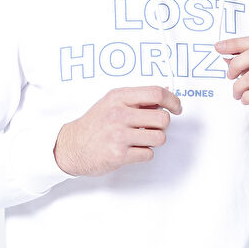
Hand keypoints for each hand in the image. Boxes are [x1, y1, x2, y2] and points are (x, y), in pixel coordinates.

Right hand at [54, 86, 181, 175]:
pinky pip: (148, 154)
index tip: (177, 108)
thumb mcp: (113, 102)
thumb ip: (138, 99)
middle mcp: (119, 113)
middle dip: (162, 125)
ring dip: (154, 140)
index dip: (173, 101)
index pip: (156, 93)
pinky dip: (143, 153)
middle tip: (152, 127)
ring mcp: (118, 135)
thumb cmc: (95, 124)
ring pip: (159, 138)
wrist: (71, 146)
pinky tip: (131, 149)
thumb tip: (166, 94)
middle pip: (163, 119)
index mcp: (119, 97)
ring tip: (140, 139)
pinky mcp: (118, 154)